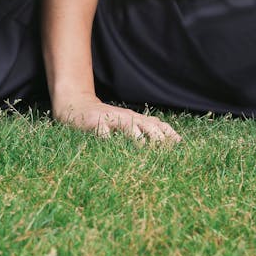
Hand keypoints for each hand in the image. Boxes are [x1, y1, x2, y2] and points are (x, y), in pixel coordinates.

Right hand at [53, 94, 181, 143]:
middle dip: (156, 135)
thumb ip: (142, 131)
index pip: (156, 125)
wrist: (76, 107)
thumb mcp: (125, 125)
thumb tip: (167, 141)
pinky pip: (101, 130)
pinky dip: (106, 136)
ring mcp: (110, 118)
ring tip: (142, 145)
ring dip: (134, 133)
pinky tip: (110, 143)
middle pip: (145, 124)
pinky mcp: (94, 122)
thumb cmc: (105, 120)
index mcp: (135, 119)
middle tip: (165, 148)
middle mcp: (125, 117)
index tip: (179, 144)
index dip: (168, 133)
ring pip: (125, 124)